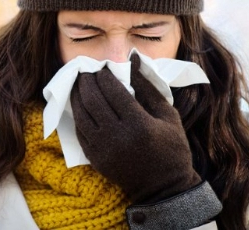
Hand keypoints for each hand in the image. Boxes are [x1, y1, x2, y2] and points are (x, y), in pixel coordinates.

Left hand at [69, 54, 201, 203]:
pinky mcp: (95, 159)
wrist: (164, 188)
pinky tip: (79, 104)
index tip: (103, 67)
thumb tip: (132, 60)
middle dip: (87, 81)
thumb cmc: (172, 148)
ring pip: (81, 115)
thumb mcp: (168, 115)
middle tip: (86, 71)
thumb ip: (148, 87)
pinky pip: (79, 132)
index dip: (104, 76)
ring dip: (77, 96)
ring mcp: (104, 149)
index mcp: (139, 124)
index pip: (113, 91)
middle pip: (93, 100)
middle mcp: (118, 136)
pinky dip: (77, 115)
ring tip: (79, 83)